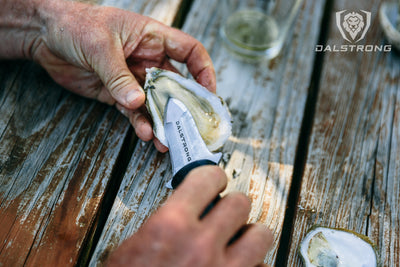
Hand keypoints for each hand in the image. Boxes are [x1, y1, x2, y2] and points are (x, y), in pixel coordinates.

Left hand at [31, 1, 215, 151]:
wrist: (44, 35)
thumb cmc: (75, 25)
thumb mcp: (100, 46)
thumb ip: (119, 76)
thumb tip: (137, 102)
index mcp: (152, 38)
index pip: (190, 52)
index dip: (204, 71)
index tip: (209, 94)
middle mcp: (148, 59)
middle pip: (176, 84)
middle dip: (183, 107)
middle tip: (189, 128)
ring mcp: (134, 78)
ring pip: (156, 103)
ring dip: (161, 122)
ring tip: (164, 140)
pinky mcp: (118, 94)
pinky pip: (134, 111)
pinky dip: (140, 122)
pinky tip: (144, 133)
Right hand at [107, 166, 272, 266]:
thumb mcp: (131, 250)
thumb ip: (165, 224)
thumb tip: (188, 209)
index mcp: (171, 227)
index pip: (208, 178)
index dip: (212, 177)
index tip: (213, 182)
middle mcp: (202, 246)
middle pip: (240, 202)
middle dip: (232, 205)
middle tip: (224, 213)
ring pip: (262, 234)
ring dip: (251, 234)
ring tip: (238, 240)